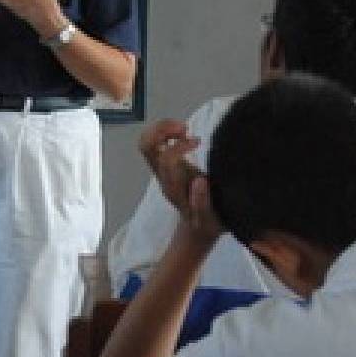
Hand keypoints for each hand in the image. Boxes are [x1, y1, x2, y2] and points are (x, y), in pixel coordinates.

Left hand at [139, 120, 221, 242]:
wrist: (197, 227)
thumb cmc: (206, 222)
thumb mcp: (208, 218)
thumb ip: (202, 202)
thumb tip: (200, 180)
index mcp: (172, 186)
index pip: (166, 159)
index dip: (180, 146)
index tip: (198, 142)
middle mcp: (162, 176)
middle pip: (147, 146)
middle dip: (162, 130)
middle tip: (185, 128)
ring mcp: (160, 170)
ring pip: (147, 142)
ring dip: (163, 129)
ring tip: (185, 128)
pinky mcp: (164, 166)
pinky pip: (154, 143)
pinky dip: (165, 132)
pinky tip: (184, 134)